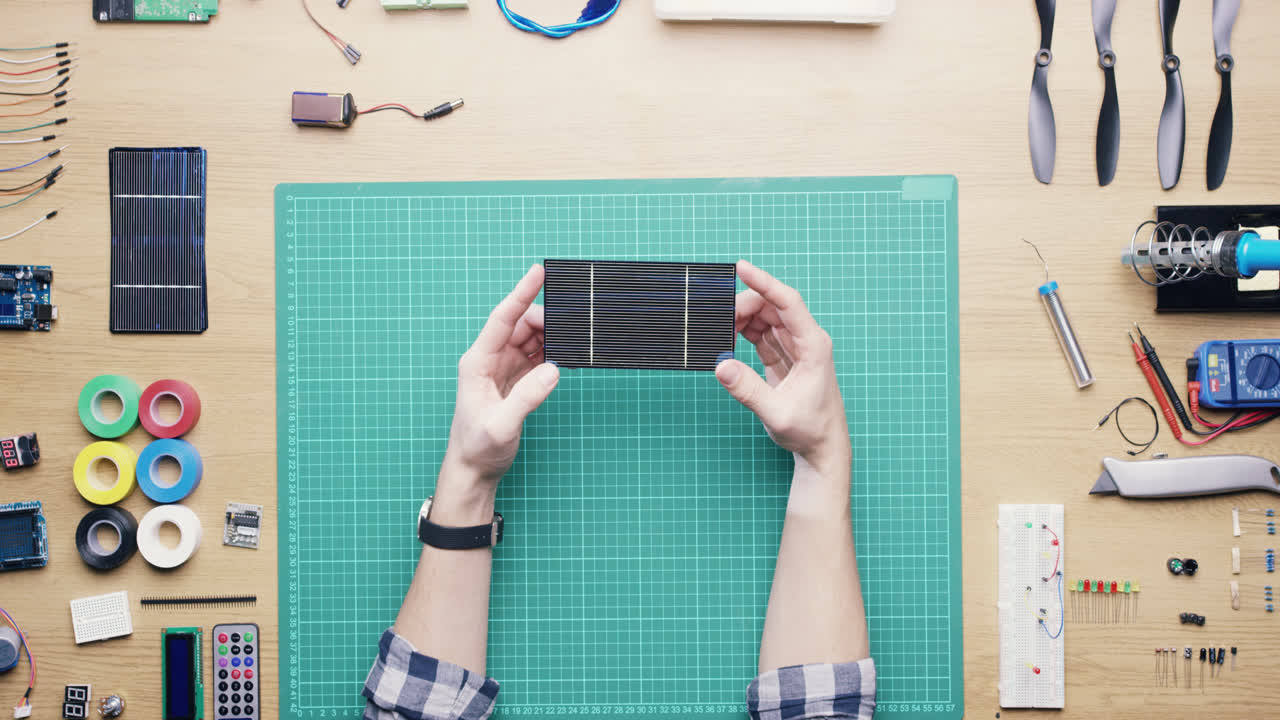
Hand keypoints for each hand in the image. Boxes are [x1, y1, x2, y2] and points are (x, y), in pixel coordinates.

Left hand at [439, 265, 559, 502]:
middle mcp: (488, 359)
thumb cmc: (478, 447)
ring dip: (550, 336)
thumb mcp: (502, 426)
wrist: (473, 469)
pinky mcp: (514, 380)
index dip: (520, 294)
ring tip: (571, 339)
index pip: (502, 319)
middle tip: (571, 327)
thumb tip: (553, 368)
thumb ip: (527, 397)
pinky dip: (551, 351)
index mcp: (477, 362)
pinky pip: (535, 355)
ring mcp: (501, 368)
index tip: (538, 272)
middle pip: (519, 324)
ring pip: (529, 338)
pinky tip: (564, 354)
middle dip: (546, 321)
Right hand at [715, 260, 849, 475]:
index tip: (741, 267)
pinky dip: (743, 331)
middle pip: (772, 306)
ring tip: (719, 329)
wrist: (822, 447)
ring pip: (766, 317)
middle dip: (744, 305)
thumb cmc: (809, 430)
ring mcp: (796, 347)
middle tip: (717, 320)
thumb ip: (748, 390)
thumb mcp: (776, 413)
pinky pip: (762, 333)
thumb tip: (721, 366)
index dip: (764, 282)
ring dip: (742, 318)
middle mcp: (806, 340)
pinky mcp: (784, 356)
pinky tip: (727, 337)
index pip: (787, 302)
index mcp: (814, 345)